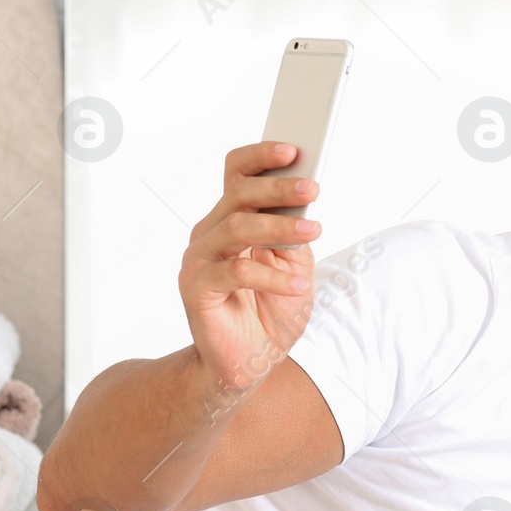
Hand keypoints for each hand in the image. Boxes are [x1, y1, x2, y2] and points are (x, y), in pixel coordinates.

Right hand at [179, 141, 321, 392]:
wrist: (249, 361)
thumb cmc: (271, 311)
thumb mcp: (294, 265)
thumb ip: (295, 232)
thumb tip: (305, 196)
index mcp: (231, 220)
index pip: (237, 175)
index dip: (261, 157)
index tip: (293, 149)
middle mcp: (210, 234)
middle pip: (239, 195)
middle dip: (278, 187)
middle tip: (313, 187)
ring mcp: (200, 260)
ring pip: (237, 227)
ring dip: (280, 227)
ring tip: (314, 231)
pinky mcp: (196, 288)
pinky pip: (236, 272)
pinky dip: (273, 276)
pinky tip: (299, 283)